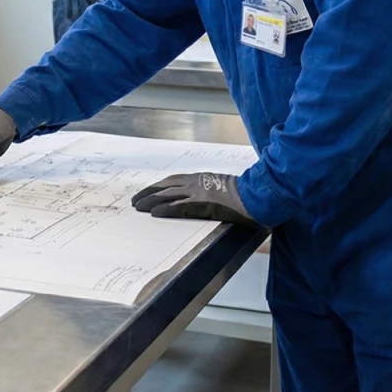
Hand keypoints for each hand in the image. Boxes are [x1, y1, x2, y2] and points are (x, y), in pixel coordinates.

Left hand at [132, 172, 259, 226]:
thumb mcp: (223, 189)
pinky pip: (178, 207)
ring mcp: (198, 193)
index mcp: (201, 178)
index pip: (173, 180)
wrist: (256, 196)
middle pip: (165, 186)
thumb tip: (205, 200)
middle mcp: (196, 183)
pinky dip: (164, 209)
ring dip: (150, 201)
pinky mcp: (202, 205)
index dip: (158, 186)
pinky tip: (154, 213)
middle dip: (148, 192)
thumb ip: (210, 192)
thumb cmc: (244, 194)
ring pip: (167, 196)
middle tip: (135, 199)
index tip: (147, 191)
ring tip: (137, 207)